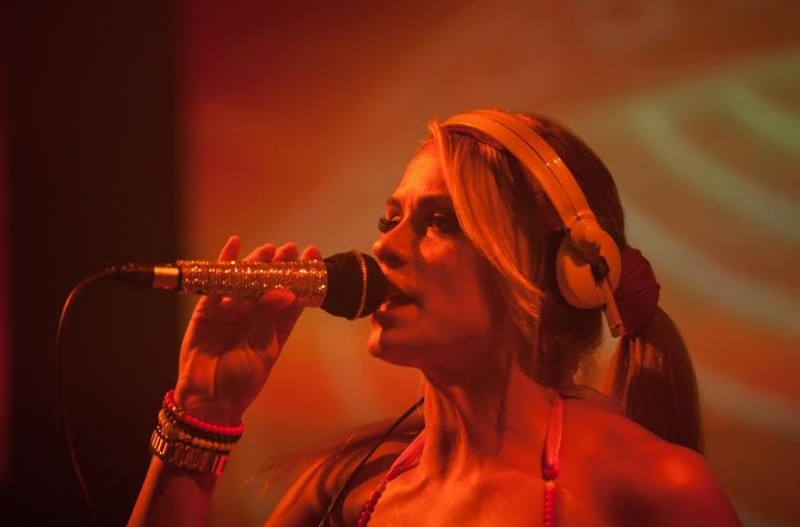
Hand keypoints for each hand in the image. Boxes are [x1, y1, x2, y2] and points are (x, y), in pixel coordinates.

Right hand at [173, 236, 321, 423]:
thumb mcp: (262, 350)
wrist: (207, 401)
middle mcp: (255, 316)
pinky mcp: (208, 310)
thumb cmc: (241, 381)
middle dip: (280, 266)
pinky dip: (224, 263)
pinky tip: (233, 245)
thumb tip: (285, 291)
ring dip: (256, 263)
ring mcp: (232, 311)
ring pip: (246, 281)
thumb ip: (269, 318)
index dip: (303, 277)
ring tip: (267, 249)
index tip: (312, 256)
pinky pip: (217, 283)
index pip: (293, 297)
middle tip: (290, 248)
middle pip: (269, 285)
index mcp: (275, 328)